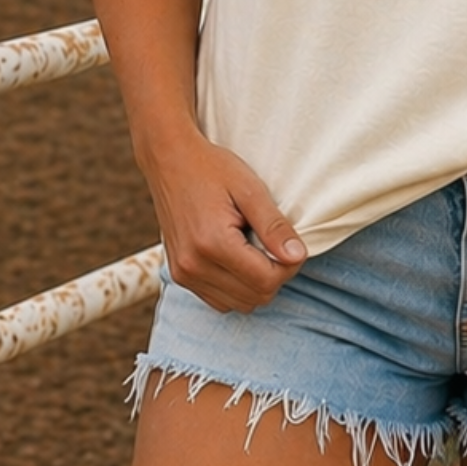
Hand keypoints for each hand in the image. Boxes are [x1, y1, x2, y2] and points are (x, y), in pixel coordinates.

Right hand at [140, 131, 308, 313]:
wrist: (169, 161)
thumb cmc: (211, 169)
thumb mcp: (250, 189)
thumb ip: (274, 226)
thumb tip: (297, 256)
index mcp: (212, 243)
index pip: (267, 280)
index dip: (289, 265)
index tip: (290, 243)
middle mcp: (193, 266)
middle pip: (256, 297)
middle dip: (274, 275)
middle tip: (273, 243)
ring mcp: (183, 274)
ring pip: (240, 304)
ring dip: (256, 284)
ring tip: (252, 247)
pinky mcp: (179, 276)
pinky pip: (220, 301)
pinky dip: (237, 287)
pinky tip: (237, 258)